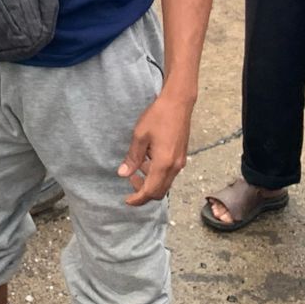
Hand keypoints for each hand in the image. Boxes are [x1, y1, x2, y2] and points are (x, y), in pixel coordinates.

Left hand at [118, 89, 193, 205]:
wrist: (178, 102)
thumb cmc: (158, 116)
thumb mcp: (140, 136)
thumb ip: (133, 157)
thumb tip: (123, 174)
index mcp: (163, 164)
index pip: (150, 191)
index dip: (137, 199)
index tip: (127, 200)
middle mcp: (174, 167)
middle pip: (159, 192)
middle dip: (144, 192)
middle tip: (131, 180)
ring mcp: (180, 162)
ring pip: (165, 183)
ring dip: (151, 182)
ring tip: (138, 167)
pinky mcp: (181, 156)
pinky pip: (169, 173)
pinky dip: (157, 174)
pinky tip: (149, 159)